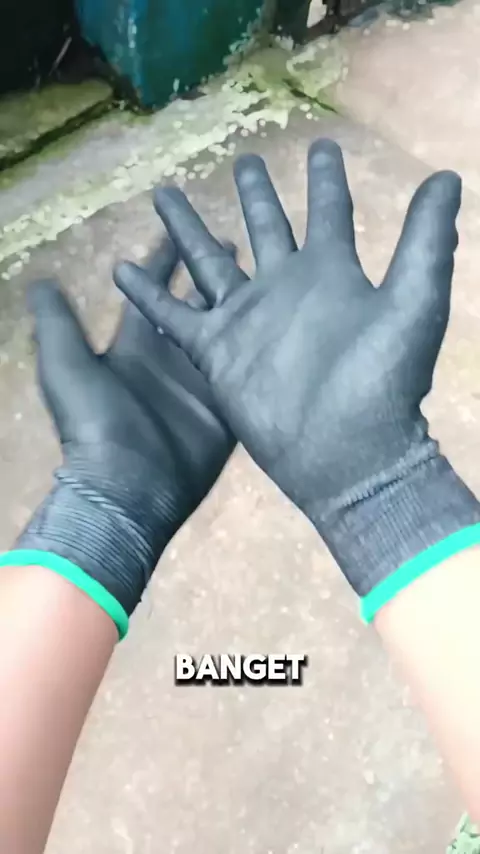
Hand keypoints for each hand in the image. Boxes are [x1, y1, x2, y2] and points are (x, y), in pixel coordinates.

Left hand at [12, 240, 233, 635]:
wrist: (129, 487)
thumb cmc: (96, 424)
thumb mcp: (66, 367)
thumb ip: (58, 324)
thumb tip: (40, 281)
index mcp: (136, 343)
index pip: (153, 290)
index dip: (161, 259)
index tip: (177, 227)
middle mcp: (171, 357)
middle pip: (194, 304)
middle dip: (210, 273)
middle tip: (234, 240)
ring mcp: (201, 381)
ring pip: (226, 332)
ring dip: (243, 304)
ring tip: (268, 275)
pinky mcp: (226, 406)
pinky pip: (245, 372)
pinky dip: (261, 351)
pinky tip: (286, 325)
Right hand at [114, 139, 479, 613]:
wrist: (345, 452)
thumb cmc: (381, 379)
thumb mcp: (412, 301)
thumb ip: (425, 241)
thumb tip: (446, 178)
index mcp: (331, 273)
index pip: (329, 212)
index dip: (326, 180)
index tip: (321, 145)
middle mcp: (286, 288)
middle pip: (265, 228)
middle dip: (255, 195)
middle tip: (243, 160)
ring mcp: (247, 319)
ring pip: (210, 262)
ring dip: (189, 230)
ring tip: (165, 195)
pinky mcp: (216, 351)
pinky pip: (174, 317)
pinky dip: (149, 295)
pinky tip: (122, 270)